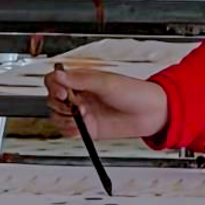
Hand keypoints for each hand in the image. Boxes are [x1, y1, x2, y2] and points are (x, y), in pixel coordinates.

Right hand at [45, 67, 168, 141]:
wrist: (152, 114)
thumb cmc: (135, 93)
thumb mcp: (107, 83)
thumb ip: (81, 80)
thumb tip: (59, 74)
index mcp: (83, 80)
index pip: (55, 80)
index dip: (53, 86)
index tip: (63, 93)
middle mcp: (80, 95)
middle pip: (52, 99)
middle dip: (60, 104)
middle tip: (78, 106)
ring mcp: (82, 112)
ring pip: (56, 116)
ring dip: (64, 118)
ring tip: (82, 116)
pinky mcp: (86, 128)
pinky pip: (66, 131)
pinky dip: (69, 130)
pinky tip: (81, 127)